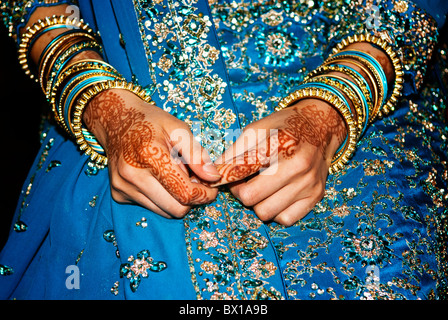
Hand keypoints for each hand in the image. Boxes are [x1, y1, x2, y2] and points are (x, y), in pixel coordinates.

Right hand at [83, 89, 220, 217]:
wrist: (115, 121)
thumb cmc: (151, 122)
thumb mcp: (178, 129)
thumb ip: (197, 154)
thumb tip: (213, 177)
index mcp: (149, 154)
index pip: (184, 192)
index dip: (204, 195)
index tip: (211, 188)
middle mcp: (132, 175)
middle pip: (176, 208)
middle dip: (192, 200)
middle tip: (195, 182)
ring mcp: (123, 187)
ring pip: (164, 212)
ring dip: (176, 200)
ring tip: (176, 177)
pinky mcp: (119, 195)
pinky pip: (151, 207)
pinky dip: (161, 198)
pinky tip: (159, 179)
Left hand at [212, 99, 346, 225]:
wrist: (320, 127)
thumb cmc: (284, 126)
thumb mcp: (257, 129)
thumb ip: (235, 151)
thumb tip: (212, 172)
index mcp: (280, 144)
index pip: (242, 172)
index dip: (225, 178)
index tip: (218, 179)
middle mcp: (298, 166)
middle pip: (252, 198)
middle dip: (241, 192)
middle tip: (244, 182)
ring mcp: (309, 184)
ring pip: (267, 213)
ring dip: (258, 203)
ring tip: (261, 187)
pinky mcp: (316, 197)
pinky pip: (286, 219)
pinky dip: (276, 211)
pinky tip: (276, 196)